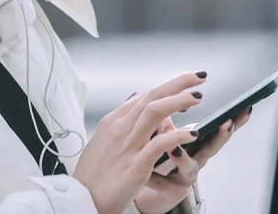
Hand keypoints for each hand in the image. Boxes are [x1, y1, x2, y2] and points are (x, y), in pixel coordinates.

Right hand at [72, 72, 205, 213]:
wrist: (80, 201)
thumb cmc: (91, 176)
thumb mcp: (102, 143)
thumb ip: (120, 126)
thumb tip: (133, 108)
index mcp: (112, 122)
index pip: (144, 96)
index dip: (167, 89)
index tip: (184, 88)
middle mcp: (120, 128)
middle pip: (152, 96)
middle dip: (178, 83)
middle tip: (198, 77)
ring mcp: (128, 145)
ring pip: (155, 111)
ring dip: (179, 100)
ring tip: (198, 97)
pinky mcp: (135, 165)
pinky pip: (159, 144)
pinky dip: (177, 135)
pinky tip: (192, 134)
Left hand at [134, 106, 252, 213]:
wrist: (149, 186)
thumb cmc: (162, 156)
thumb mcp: (166, 134)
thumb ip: (168, 119)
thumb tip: (165, 103)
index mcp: (198, 143)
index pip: (218, 128)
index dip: (233, 119)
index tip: (245, 107)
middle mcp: (197, 159)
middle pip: (212, 148)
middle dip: (221, 136)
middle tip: (227, 123)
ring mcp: (185, 176)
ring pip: (190, 169)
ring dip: (184, 159)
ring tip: (174, 149)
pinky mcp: (171, 190)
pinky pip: (163, 183)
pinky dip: (156, 178)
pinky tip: (149, 173)